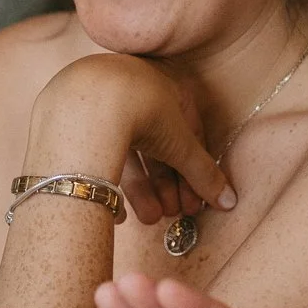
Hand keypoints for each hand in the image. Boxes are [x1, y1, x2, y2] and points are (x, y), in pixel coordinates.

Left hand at [26, 54, 233, 226]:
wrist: (84, 99)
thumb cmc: (142, 110)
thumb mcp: (180, 144)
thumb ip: (204, 174)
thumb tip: (230, 201)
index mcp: (165, 87)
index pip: (186, 136)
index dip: (193, 172)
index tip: (195, 204)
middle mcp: (134, 92)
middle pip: (157, 148)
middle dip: (168, 186)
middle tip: (174, 214)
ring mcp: (103, 105)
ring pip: (128, 154)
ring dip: (143, 191)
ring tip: (150, 220)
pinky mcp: (76, 121)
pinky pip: (100, 154)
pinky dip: (112, 183)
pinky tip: (117, 213)